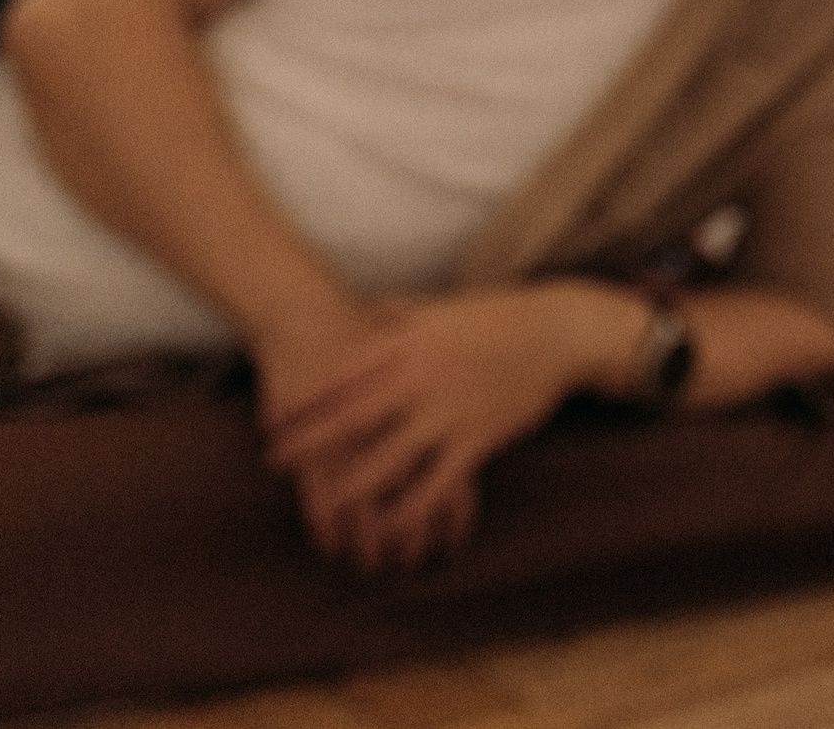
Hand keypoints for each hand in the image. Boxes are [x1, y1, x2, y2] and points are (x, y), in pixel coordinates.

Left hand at [262, 282, 645, 571]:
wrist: (559, 331)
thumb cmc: (501, 315)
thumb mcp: (444, 306)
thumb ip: (400, 312)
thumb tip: (363, 310)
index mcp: (410, 341)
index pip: (344, 370)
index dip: (307, 395)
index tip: (275, 413)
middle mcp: (423, 377)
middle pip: (353, 415)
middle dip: (310, 439)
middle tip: (274, 459)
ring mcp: (449, 411)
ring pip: (389, 456)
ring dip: (352, 484)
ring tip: (322, 504)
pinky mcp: (477, 438)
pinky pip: (437, 482)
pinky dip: (412, 508)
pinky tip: (390, 528)